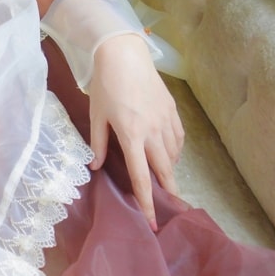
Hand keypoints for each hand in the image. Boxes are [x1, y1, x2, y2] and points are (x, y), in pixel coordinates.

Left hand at [86, 33, 184, 230]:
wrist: (125, 55)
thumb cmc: (106, 85)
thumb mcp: (96, 114)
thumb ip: (96, 142)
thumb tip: (95, 166)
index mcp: (131, 135)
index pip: (141, 176)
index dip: (147, 201)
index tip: (153, 221)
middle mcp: (153, 132)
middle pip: (164, 171)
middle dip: (169, 193)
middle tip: (173, 210)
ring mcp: (166, 121)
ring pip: (173, 156)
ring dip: (170, 171)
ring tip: (166, 182)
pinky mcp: (173, 112)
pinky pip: (178, 139)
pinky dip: (175, 151)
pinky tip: (168, 154)